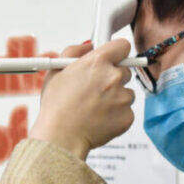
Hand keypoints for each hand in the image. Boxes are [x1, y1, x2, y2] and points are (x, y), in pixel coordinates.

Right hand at [30, 39, 135, 158]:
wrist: (61, 137)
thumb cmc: (56, 106)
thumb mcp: (56, 71)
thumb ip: (74, 52)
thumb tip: (89, 46)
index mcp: (97, 62)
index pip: (122, 46)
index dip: (116, 52)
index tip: (112, 58)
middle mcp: (113, 77)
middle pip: (125, 70)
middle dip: (112, 77)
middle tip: (95, 88)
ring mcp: (123, 98)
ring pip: (126, 92)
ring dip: (115, 97)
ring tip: (93, 107)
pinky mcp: (127, 116)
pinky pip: (126, 111)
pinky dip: (115, 114)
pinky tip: (98, 118)